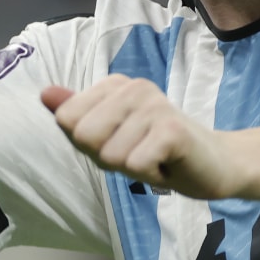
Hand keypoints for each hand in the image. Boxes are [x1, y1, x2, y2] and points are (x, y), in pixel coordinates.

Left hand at [42, 77, 245, 199]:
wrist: (215, 165)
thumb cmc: (158, 152)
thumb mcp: (110, 135)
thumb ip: (78, 115)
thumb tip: (45, 93)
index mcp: (115, 84)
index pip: (68, 122)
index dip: (91, 145)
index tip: (121, 143)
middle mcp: (134, 87)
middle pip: (84, 136)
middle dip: (108, 158)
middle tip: (139, 153)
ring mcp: (154, 105)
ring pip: (110, 155)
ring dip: (133, 168)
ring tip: (155, 158)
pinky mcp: (172, 129)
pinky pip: (135, 164)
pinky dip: (150, 175)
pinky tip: (167, 165)